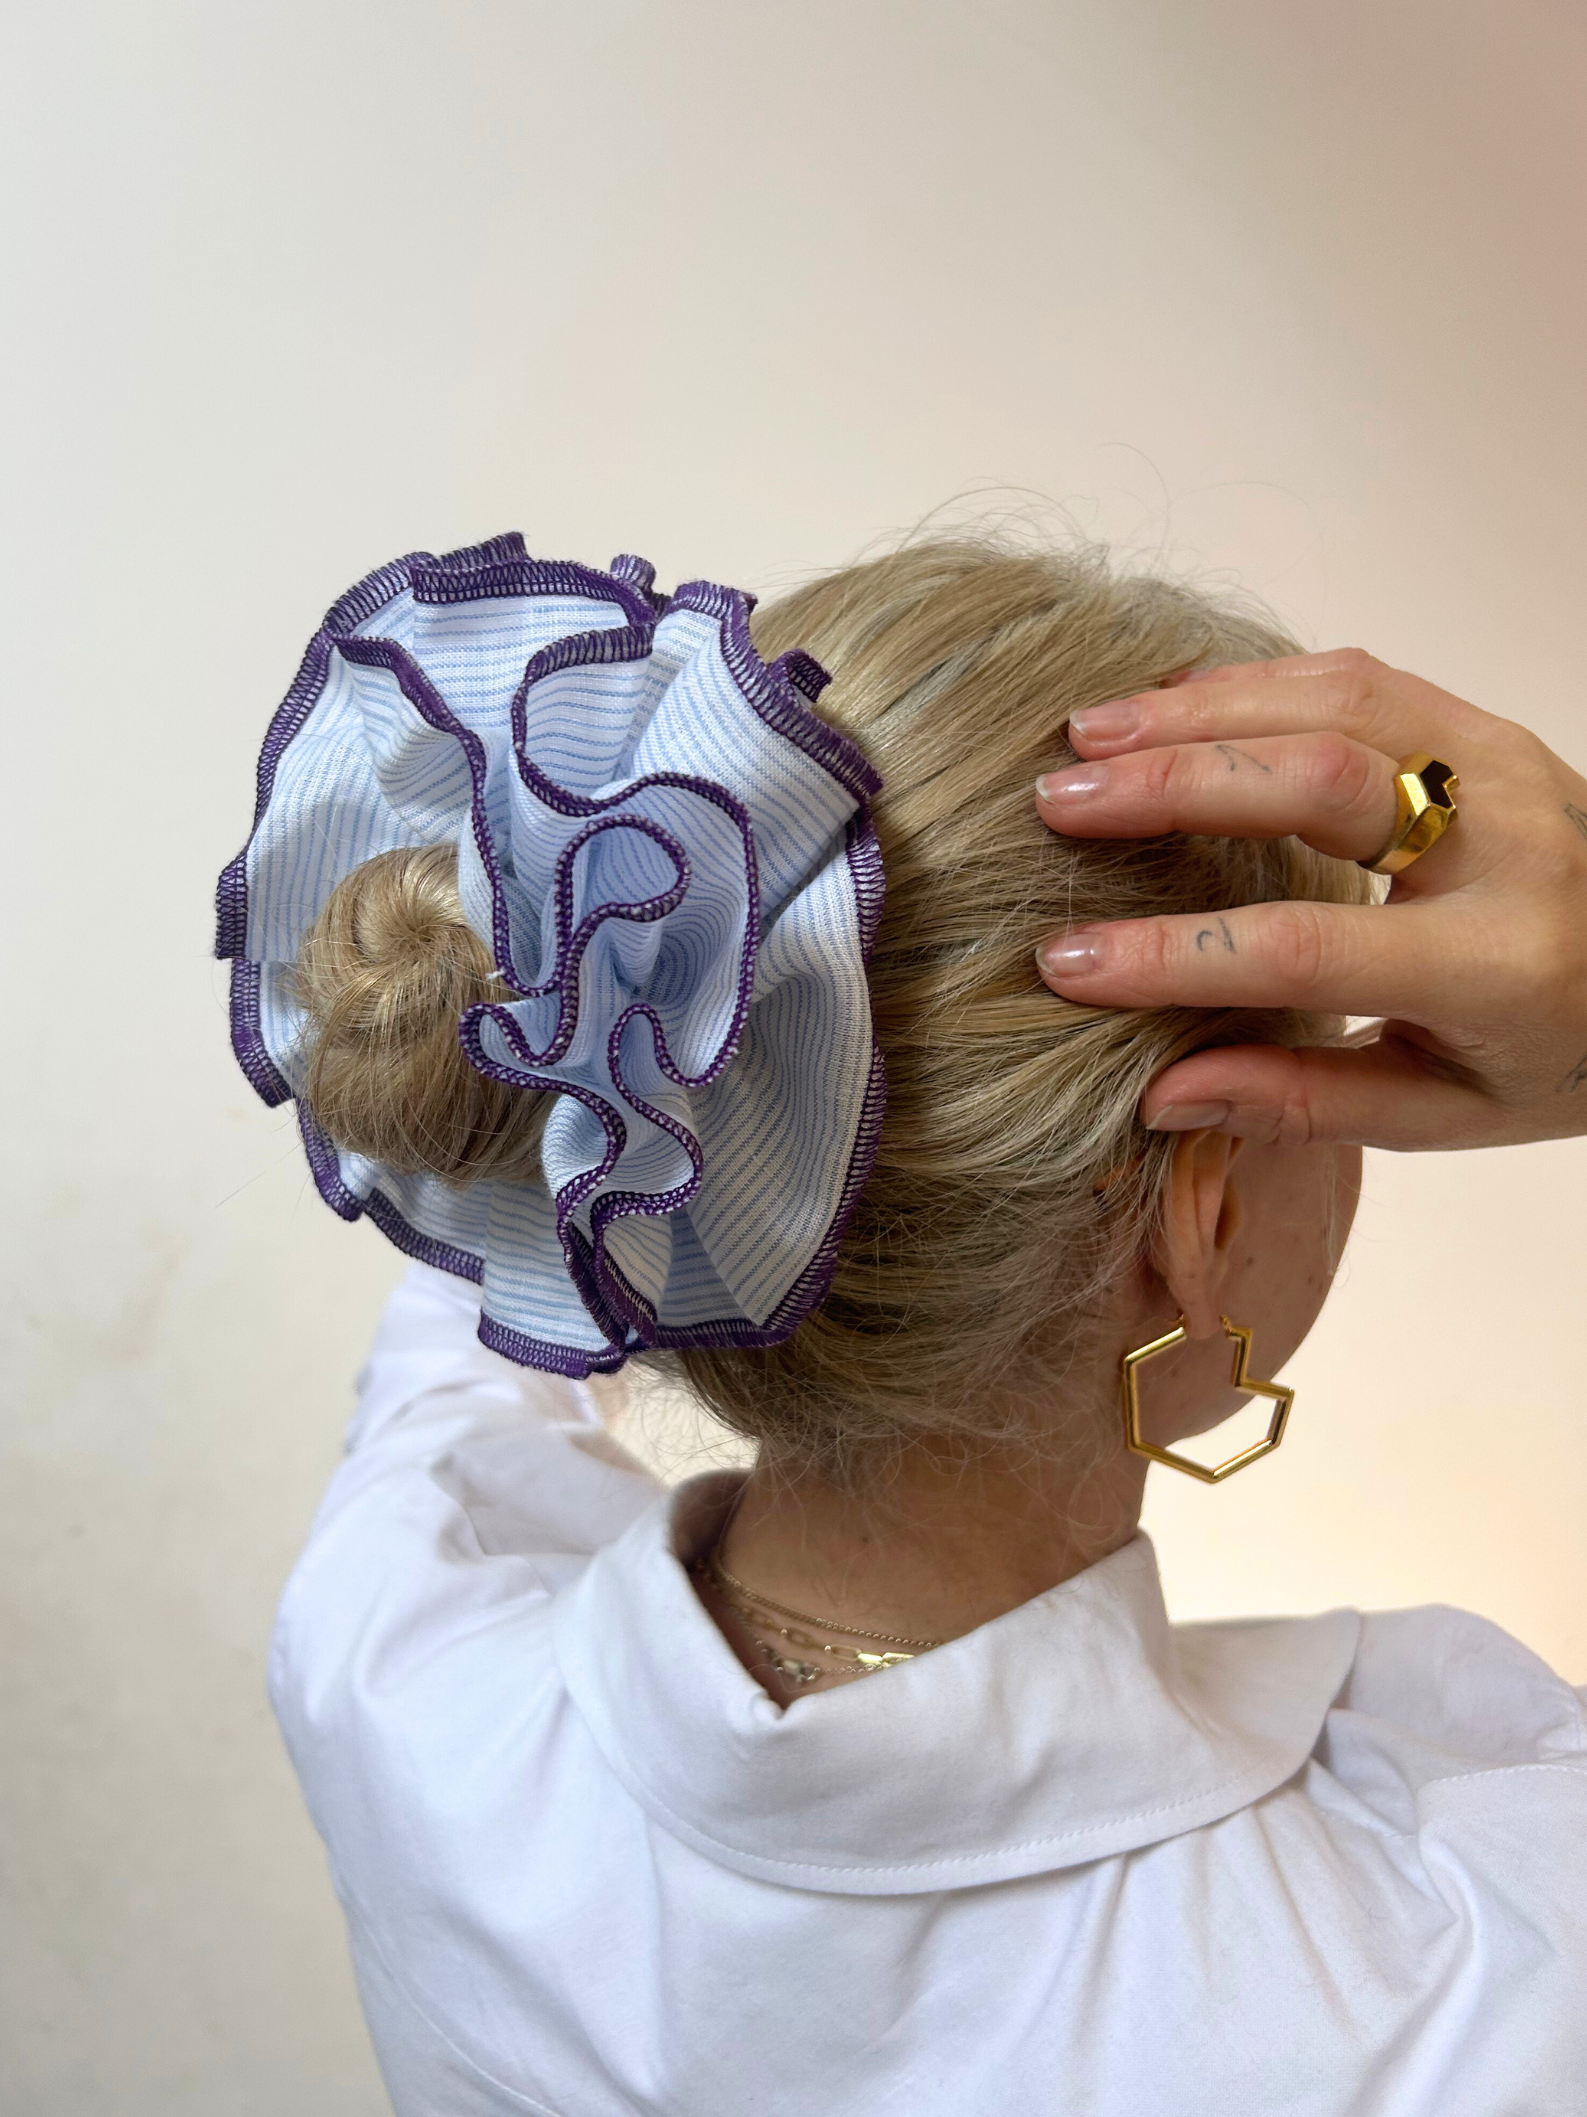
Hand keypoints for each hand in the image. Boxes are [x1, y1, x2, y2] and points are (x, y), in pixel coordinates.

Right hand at [1032, 649, 1586, 1149]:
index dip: (1175, 954)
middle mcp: (1509, 846)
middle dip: (1173, 786)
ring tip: (1083, 735)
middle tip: (1055, 803)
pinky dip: (1252, 682)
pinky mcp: (1486, 723)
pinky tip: (1168, 704)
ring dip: (1198, 710)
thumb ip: (1307, 1103)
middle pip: (1320, 781)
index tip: (1066, 964)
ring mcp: (1503, 763)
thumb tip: (1159, 1094)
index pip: (1307, 948)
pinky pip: (1359, 675)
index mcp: (1499, 964)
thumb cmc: (1564, 1052)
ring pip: (1336, 698)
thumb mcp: (1450, 1112)